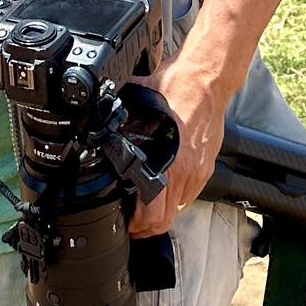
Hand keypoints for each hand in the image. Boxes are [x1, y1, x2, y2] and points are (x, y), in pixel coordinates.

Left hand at [128, 57, 224, 238]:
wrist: (207, 78)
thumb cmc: (177, 86)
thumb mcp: (139, 103)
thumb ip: (122, 119)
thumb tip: (98, 121)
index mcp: (169, 163)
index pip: (153, 214)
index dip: (136, 225)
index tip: (125, 222)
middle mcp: (186, 173)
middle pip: (165, 220)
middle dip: (146, 227)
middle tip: (132, 223)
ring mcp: (199, 172)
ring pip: (177, 208)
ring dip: (160, 212)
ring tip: (145, 206)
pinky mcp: (207, 166)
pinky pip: (189, 193)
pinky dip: (175, 197)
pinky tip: (164, 185)